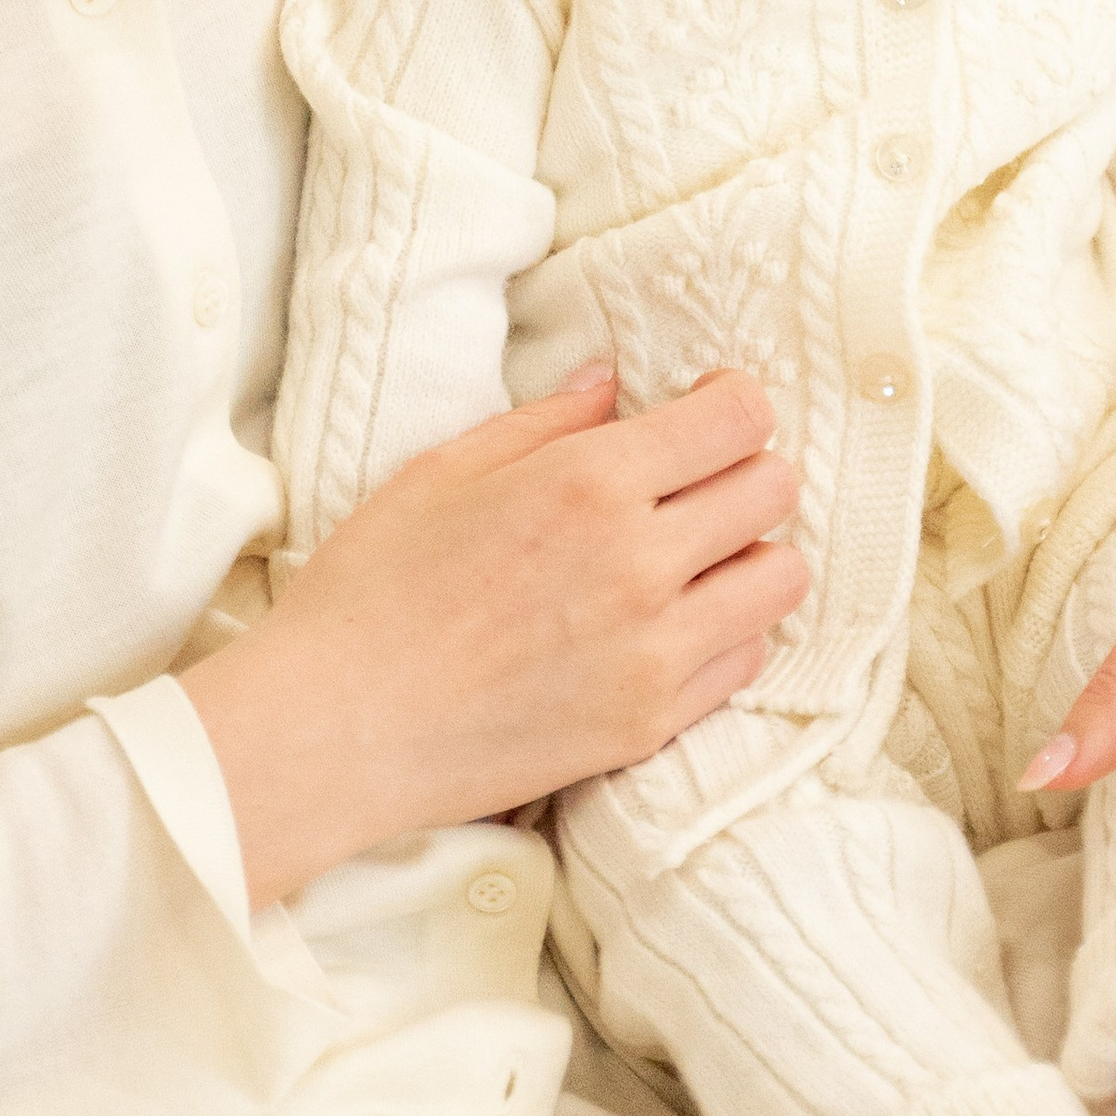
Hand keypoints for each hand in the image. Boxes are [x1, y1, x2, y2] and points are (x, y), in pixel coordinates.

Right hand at [182, 369, 804, 904]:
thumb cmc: (370, 590)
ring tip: (695, 556)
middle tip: (698, 480)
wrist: (336, 730)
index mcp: (589, 482)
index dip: (735, 400)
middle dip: (745, 469)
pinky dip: (727, 631)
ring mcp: (654, 652)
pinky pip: (746, 660)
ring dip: (749, 554)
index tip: (709, 405)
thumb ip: (543, 421)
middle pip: (773, 490)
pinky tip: (673, 622)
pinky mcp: (650, 723)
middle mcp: (641, 562)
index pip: (737, 418)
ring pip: (779, 578)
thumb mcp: (442, 472)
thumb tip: (609, 385)